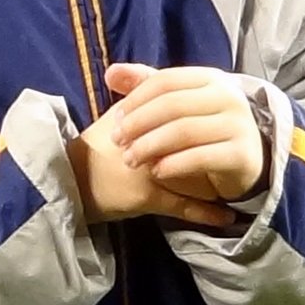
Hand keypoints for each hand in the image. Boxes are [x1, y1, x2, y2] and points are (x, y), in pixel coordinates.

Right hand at [70, 101, 237, 229]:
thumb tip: (174, 87)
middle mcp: (147, 142)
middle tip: (233, 152)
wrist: (69, 178)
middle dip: (214, 148)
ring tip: (236, 184)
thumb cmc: (94, 148)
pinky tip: (226, 217)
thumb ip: (141, 95)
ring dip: (215, 181)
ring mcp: (147, 170)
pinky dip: (206, 214)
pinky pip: (183, 207)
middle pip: (194, 143)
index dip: (206, 121)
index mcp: (140, 118)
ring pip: (193, 174)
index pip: (184, 114)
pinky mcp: (145, 196)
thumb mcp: (118, 116)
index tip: (225, 127)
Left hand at [107, 63, 265, 204]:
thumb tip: (110, 73)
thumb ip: (144, 85)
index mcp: (211, 78)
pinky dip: (172, 164)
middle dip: (138, 124)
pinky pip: (200, 158)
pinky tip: (155, 172)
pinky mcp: (243, 154)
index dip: (135, 100)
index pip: (164, 81)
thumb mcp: (176, 102)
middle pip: (171, 105)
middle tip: (117, 141)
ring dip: (149, 146)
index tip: (116, 119)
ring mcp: (240, 125)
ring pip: (183, 131)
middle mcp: (230, 97)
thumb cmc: (201, 125)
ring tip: (130, 159)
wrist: (244, 158)